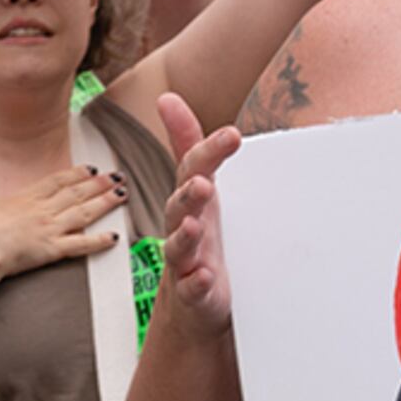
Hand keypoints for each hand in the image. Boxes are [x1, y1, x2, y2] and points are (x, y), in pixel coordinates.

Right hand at [0, 157, 121, 283]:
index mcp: (25, 197)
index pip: (57, 181)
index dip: (76, 174)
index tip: (91, 169)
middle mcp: (42, 210)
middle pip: (76, 194)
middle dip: (99, 185)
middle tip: (118, 177)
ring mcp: (49, 228)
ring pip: (84, 213)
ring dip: (105, 203)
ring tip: (123, 195)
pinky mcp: (52, 249)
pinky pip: (82, 245)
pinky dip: (99, 241)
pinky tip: (114, 237)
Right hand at [153, 93, 241, 332]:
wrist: (192, 302)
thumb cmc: (199, 239)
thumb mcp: (198, 188)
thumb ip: (187, 145)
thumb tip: (168, 98)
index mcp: (190, 199)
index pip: (194, 169)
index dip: (210, 151)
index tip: (232, 135)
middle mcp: (184, 226)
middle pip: (179, 207)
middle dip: (189, 194)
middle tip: (203, 182)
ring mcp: (186, 261)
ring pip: (179, 247)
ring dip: (185, 236)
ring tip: (194, 225)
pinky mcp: (193, 293)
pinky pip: (191, 288)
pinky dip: (197, 283)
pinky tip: (205, 277)